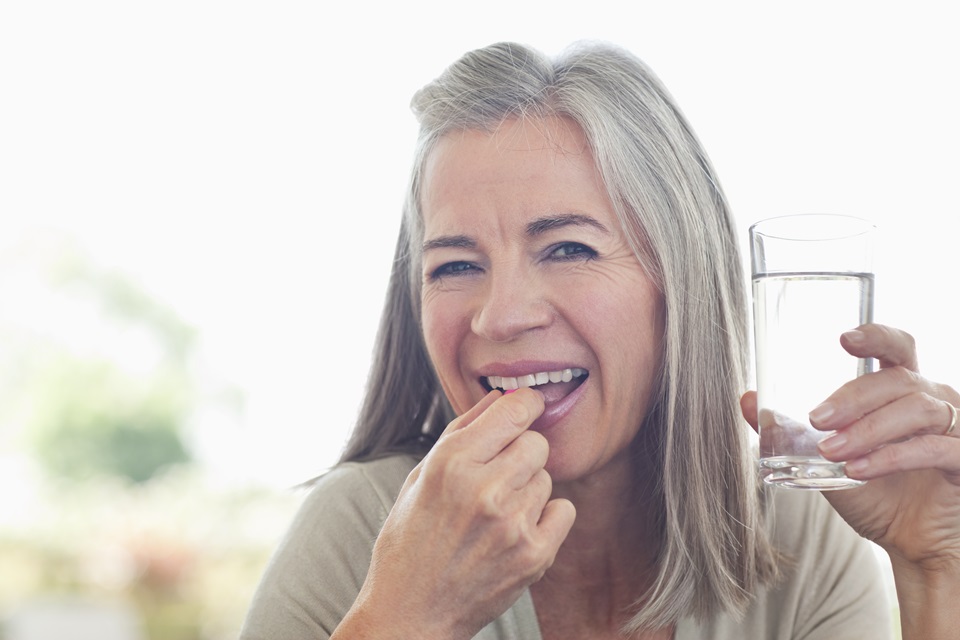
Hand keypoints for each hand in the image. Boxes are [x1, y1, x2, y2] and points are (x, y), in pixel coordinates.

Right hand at [343, 389, 575, 639]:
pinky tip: (517, 529)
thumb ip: (461, 431)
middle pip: (536, 442)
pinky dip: (547, 516)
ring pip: (546, 477)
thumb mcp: (420, 477)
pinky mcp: (533, 555)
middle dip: (521, 452)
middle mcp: (483, 488)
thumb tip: (500, 396)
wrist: (411, 613)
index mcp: (451, 463)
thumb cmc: (410, 540)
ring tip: (496, 513)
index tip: (528, 407)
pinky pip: (564, 510)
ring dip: (528, 488)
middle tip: (500, 474)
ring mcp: (512, 523)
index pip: (514, 409)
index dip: (526, 403)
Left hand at [741, 323, 959, 564]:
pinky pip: (934, 448)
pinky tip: (859, 470)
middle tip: (817, 418)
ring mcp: (956, 429)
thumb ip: (788, 430)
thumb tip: (746, 399)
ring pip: (917, 410)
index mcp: (903, 390)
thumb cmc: (876, 495)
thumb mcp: (822, 461)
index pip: (896, 348)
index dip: (876, 336)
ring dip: (868, 429)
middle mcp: (934, 401)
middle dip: (854, 396)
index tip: (844, 339)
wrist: (911, 546)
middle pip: (898, 379)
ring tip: (831, 451)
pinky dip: (892, 457)